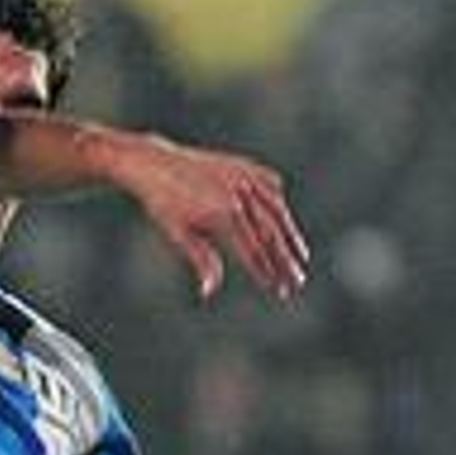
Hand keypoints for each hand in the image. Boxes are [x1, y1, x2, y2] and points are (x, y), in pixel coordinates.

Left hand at [107, 133, 309, 301]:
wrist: (155, 162)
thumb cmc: (163, 203)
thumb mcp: (179, 233)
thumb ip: (201, 260)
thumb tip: (209, 292)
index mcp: (224, 213)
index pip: (252, 251)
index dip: (266, 272)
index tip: (278, 290)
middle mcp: (240, 193)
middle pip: (271, 234)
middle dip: (285, 261)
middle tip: (297, 283)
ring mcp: (244, 176)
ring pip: (276, 209)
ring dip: (291, 235)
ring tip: (301, 258)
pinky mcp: (244, 165)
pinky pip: (270, 184)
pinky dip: (278, 203)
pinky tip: (284, 222)